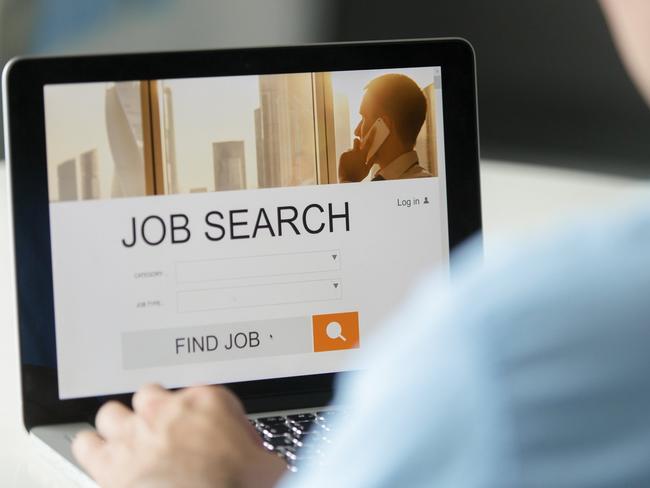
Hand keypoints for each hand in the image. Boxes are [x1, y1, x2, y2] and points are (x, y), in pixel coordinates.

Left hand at [72, 384, 285, 487]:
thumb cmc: (234, 486)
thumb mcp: (266, 466)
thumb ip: (261, 455)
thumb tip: (270, 466)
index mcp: (208, 402)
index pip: (201, 395)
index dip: (203, 417)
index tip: (208, 434)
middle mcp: (168, 410)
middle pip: (151, 395)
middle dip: (155, 413)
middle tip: (164, 433)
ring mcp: (135, 433)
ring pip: (113, 412)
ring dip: (119, 426)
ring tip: (128, 441)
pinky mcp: (109, 462)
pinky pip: (86, 443)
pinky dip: (92, 449)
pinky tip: (101, 457)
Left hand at [338, 129, 374, 182]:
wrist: (347, 180)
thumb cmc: (358, 176)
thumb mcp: (367, 169)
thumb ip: (372, 160)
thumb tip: (376, 154)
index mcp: (363, 154)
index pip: (369, 142)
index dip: (372, 134)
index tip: (374, 128)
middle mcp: (355, 151)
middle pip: (356, 140)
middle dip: (358, 142)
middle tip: (358, 149)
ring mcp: (347, 153)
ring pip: (351, 149)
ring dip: (352, 153)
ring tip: (352, 163)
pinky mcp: (342, 155)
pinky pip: (346, 154)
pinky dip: (347, 157)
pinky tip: (348, 164)